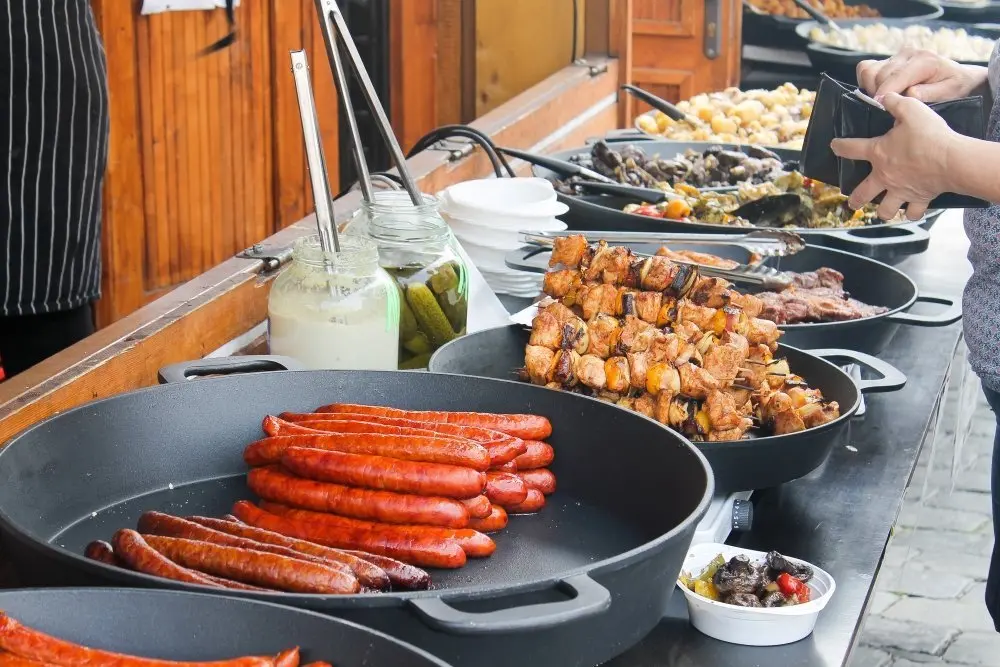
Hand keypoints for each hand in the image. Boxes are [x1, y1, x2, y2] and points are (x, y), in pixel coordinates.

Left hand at [830, 93, 959, 220]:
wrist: (952, 160)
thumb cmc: (930, 136)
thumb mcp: (911, 110)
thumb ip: (895, 102)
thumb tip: (886, 96)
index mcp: (879, 153)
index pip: (851, 148)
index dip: (840, 146)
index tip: (834, 146)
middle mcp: (885, 176)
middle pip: (862, 193)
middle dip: (855, 199)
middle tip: (853, 202)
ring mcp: (901, 190)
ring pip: (885, 209)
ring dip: (883, 210)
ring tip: (884, 209)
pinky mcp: (919, 198)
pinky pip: (912, 213)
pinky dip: (912, 213)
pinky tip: (911, 211)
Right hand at [857, 47, 988, 103]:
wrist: (959, 76)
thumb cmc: (955, 86)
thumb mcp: (950, 92)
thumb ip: (930, 93)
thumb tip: (909, 93)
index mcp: (924, 61)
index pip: (895, 76)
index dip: (884, 93)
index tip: (881, 107)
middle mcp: (908, 54)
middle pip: (878, 74)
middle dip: (878, 93)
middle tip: (886, 109)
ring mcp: (897, 56)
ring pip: (868, 70)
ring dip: (870, 88)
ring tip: (883, 100)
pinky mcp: (889, 60)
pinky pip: (866, 68)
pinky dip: (867, 82)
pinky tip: (879, 92)